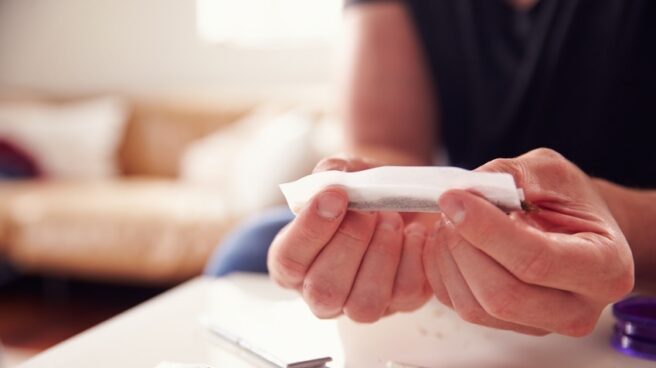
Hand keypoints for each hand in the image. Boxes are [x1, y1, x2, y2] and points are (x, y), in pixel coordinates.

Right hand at [268, 155, 431, 321]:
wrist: (402, 197)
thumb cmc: (361, 191)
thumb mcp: (343, 173)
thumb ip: (331, 172)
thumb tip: (331, 176)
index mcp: (293, 263)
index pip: (288, 260)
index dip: (310, 230)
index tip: (335, 196)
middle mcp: (321, 293)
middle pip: (324, 290)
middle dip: (349, 242)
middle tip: (368, 210)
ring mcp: (360, 305)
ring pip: (364, 304)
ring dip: (381, 255)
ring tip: (391, 219)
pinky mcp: (401, 304)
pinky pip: (406, 294)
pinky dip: (413, 258)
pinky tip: (413, 232)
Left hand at [423, 148, 634, 335]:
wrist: (573, 227)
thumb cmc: (568, 199)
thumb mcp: (550, 171)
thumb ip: (510, 176)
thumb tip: (463, 192)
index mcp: (605, 268)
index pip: (536, 261)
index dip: (486, 230)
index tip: (453, 198)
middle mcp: (577, 310)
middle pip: (502, 295)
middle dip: (463, 246)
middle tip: (450, 207)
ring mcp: (539, 326)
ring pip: (474, 306)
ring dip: (448, 257)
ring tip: (450, 220)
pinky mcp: (505, 326)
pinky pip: (456, 305)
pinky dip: (439, 269)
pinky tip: (446, 241)